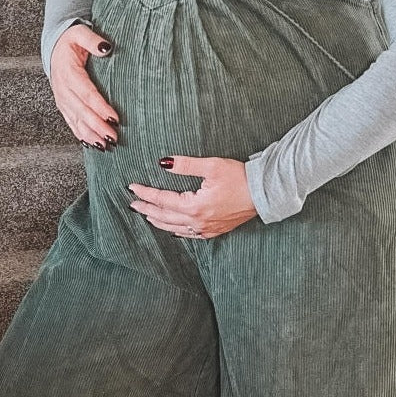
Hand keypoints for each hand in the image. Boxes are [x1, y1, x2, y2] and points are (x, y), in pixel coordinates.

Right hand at [50, 23, 119, 148]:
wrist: (53, 47)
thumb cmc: (70, 41)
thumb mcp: (80, 33)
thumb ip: (92, 40)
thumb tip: (106, 48)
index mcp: (69, 72)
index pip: (87, 93)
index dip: (100, 107)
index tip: (114, 118)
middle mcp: (63, 89)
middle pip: (82, 111)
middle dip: (97, 126)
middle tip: (113, 137)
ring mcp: (62, 99)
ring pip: (76, 121)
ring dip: (91, 134)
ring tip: (105, 145)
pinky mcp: (64, 105)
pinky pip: (72, 123)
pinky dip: (82, 135)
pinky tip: (92, 144)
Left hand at [129, 156, 258, 238]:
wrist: (262, 193)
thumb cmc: (239, 178)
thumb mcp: (211, 166)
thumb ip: (185, 165)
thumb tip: (163, 162)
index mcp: (195, 206)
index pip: (162, 200)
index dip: (146, 193)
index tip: (133, 187)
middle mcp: (198, 221)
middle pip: (164, 217)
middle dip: (147, 209)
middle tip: (133, 203)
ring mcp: (206, 229)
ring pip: (175, 228)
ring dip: (158, 221)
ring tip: (146, 215)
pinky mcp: (215, 231)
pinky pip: (189, 234)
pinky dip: (176, 230)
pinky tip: (172, 228)